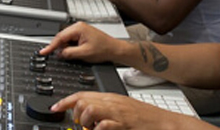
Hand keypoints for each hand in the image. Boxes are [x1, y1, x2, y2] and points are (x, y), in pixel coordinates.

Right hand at [39, 21, 119, 62]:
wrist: (115, 50)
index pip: (60, 37)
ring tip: (79, 54)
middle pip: (62, 38)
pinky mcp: (82, 35)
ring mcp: (80, 30)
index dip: (51, 46)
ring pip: (67, 41)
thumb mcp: (84, 53)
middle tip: (65, 57)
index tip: (44, 52)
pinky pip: (72, 41)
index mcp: (78, 28)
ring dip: (68, 49)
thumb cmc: (104, 49)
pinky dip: (72, 48)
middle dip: (62, 49)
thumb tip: (59, 54)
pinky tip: (79, 52)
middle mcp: (78, 27)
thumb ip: (69, 53)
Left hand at [51, 91, 191, 129]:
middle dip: (76, 114)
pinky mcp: (124, 124)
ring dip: (85, 122)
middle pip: (83, 100)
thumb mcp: (122, 110)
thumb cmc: (144, 119)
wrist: (165, 122)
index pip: (82, 94)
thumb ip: (105, 110)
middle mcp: (113, 103)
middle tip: (82, 125)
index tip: (54, 108)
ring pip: (89, 110)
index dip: (65, 101)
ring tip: (92, 129)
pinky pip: (103, 125)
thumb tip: (87, 116)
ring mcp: (118, 113)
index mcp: (111, 98)